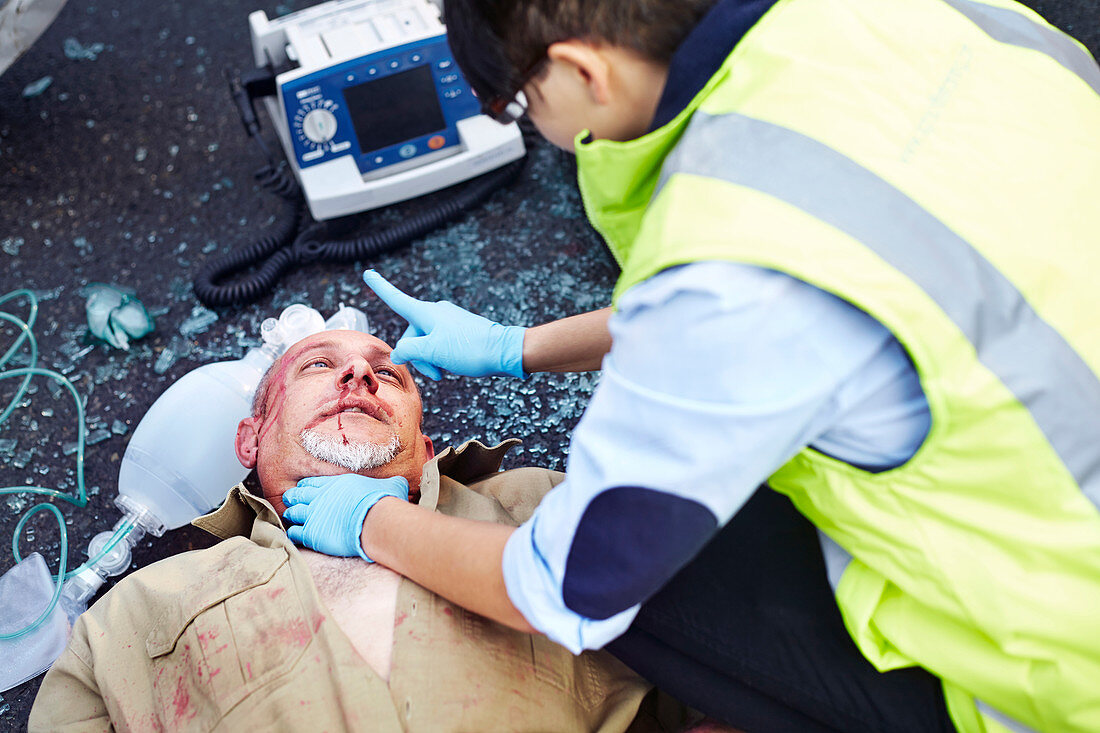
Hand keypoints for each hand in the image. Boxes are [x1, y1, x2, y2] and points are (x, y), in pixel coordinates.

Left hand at [282, 474, 408, 560]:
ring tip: (290, 517)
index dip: (306, 486)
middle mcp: (320, 497)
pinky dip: (293, 533)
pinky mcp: (312, 534)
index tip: (304, 489)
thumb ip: (391, 483)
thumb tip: (403, 482)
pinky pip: (295, 533)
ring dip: (291, 515)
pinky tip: (295, 534)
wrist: (377, 520)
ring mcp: (314, 515)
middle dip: (293, 498)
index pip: (312, 482)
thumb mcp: (391, 485)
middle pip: (298, 495)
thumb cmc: (384, 501)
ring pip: (293, 513)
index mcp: (335, 483)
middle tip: (291, 501)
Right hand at [363, 269, 526, 379]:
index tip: (368, 274)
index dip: (380, 288)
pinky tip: (453, 366)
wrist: (503, 351)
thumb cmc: (469, 349)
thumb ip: (409, 351)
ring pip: (426, 342)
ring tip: (445, 371)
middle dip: (417, 356)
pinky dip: (440, 357)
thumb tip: (399, 352)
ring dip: (430, 360)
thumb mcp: (431, 352)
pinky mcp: (459, 331)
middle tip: (435, 373)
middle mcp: (436, 313)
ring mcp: (448, 321)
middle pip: (412, 334)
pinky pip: (439, 344)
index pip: (397, 299)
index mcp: (427, 313)